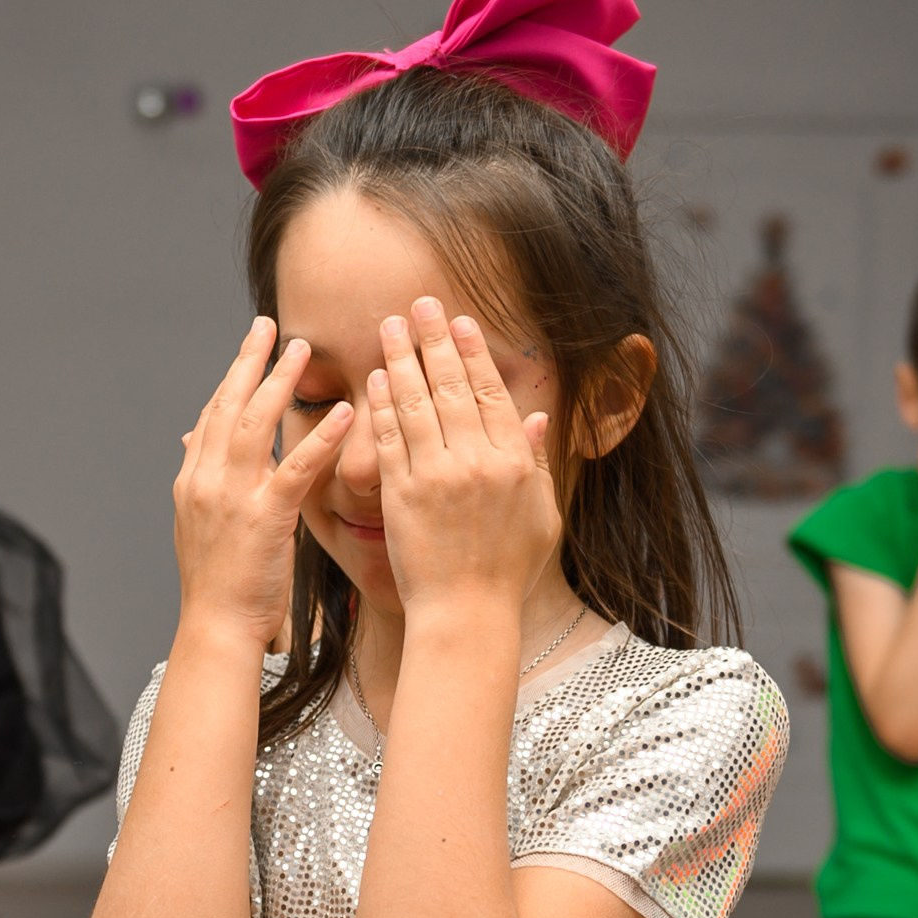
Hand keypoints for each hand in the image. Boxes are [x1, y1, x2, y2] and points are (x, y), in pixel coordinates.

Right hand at [175, 317, 355, 648]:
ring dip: (281, 383)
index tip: (251, 346)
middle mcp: (206, 480)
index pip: (213, 416)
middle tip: (271, 326)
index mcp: (192, 481)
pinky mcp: (264, 518)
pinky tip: (344, 413)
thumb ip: (201, 477)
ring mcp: (232, 496)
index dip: (232, 377)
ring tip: (304, 351)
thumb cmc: (219, 585)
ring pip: (255, 424)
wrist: (215, 627)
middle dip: (250, 361)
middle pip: (228, 405)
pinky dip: (321, 437)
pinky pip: (295, 468)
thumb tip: (192, 438)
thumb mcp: (200, 524)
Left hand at [367, 298, 558, 620]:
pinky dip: (383, 406)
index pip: (492, 392)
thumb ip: (536, 464)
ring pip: (417, 403)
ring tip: (389, 327)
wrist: (467, 614)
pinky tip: (377, 379)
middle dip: (433, 339)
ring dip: (401, 358)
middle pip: (452, 385)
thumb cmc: (507, 571)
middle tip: (419, 304)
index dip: (473, 353)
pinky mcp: (402, 495)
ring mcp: (437, 477)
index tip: (460, 321)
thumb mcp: (540, 516)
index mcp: (514, 463)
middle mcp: (477, 462)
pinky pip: (390, 439)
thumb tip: (538, 419)